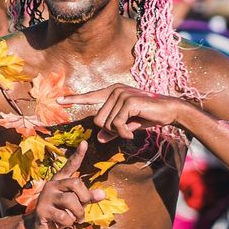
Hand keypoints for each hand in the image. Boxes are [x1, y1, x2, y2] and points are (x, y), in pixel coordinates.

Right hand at [21, 142, 105, 228]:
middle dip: (85, 197)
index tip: (84, 143)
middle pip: (75, 183)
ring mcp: (46, 197)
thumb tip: (103, 194)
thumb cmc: (59, 213)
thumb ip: (87, 198)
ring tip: (76, 218)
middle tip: (84, 206)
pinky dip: (69, 222)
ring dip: (79, 213)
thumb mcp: (75, 204)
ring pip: (71, 201)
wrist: (37, 227)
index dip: (78, 155)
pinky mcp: (42, 210)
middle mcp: (52, 185)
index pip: (70, 166)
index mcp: (60, 181)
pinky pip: (64, 216)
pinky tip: (64, 223)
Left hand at [58, 84, 184, 142]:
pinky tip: (133, 132)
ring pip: (106, 124)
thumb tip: (98, 138)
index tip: (59, 101)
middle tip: (125, 130)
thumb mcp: (127, 125)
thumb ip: (112, 130)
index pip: (90, 97)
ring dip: (118, 132)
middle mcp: (115, 91)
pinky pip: (116, 125)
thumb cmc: (148, 116)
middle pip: (98, 120)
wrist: (169, 112)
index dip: (74, 100)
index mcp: (112, 93)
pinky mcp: (128, 102)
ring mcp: (121, 94)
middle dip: (110, 131)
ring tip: (131, 128)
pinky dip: (124, 133)